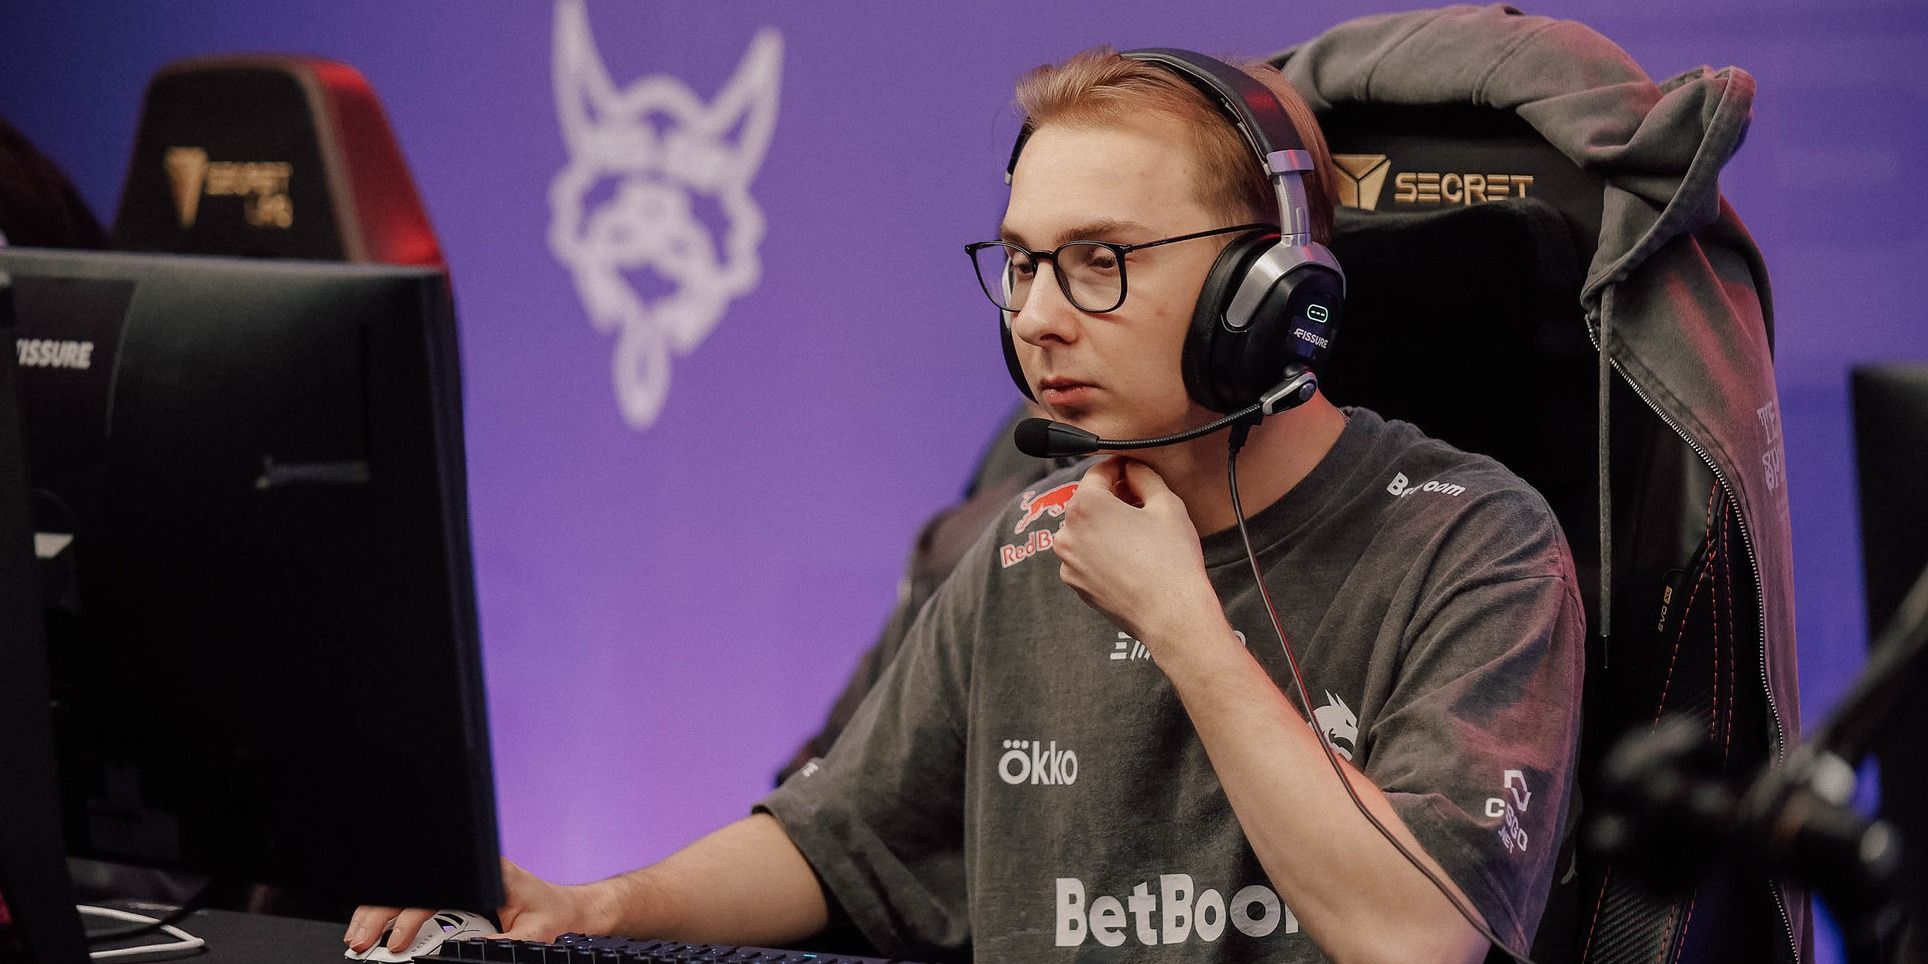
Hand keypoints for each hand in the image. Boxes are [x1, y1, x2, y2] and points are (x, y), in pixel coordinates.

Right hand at [344, 858, 605, 954]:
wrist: (573, 912)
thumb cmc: (557, 917)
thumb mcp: (536, 935)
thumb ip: (502, 945)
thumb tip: (463, 953)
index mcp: (487, 873)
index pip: (434, 891)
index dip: (408, 917)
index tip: (394, 944)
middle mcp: (470, 873)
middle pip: (413, 888)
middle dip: (379, 914)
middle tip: (358, 943)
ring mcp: (461, 883)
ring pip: (410, 894)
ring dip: (379, 915)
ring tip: (358, 939)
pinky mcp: (458, 896)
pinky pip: (421, 905)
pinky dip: (396, 919)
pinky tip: (377, 933)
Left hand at [1054, 456, 1219, 648]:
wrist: (1170, 615)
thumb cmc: (1171, 559)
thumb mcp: (1167, 503)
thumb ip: (1144, 476)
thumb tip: (1132, 469)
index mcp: (1086, 505)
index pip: (1098, 472)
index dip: (1119, 466)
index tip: (1132, 469)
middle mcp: (1067, 532)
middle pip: (1088, 502)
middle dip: (1113, 497)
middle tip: (1141, 502)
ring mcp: (1068, 561)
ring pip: (1085, 530)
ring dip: (1105, 525)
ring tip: (1137, 533)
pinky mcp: (1075, 584)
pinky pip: (1085, 556)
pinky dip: (1101, 551)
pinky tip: (1128, 558)